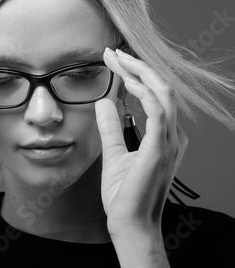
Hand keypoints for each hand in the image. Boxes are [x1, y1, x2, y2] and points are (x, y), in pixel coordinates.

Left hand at [95, 48, 187, 234]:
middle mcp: (171, 135)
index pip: (153, 95)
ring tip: (117, 59)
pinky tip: (126, 81)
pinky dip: (143, 92)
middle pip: (160, 88)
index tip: (113, 60)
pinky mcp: (160, 148)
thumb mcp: (113, 152)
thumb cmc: (124, 194)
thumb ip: (110, 127)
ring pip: (163, 93)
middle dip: (136, 66)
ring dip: (140, 72)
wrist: (129, 223)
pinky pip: (158, 112)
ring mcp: (169, 141)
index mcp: (163, 136)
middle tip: (112, 52)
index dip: (135, 74)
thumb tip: (104, 101)